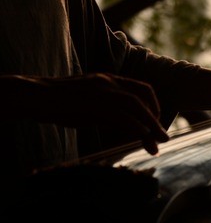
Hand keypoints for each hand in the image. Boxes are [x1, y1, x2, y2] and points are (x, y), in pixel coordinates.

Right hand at [36, 73, 168, 154]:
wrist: (36, 95)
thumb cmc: (59, 101)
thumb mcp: (88, 99)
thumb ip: (106, 107)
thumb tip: (122, 122)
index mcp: (109, 79)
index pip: (141, 88)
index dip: (153, 104)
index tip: (156, 120)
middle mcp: (110, 83)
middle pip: (144, 98)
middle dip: (156, 118)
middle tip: (163, 136)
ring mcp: (103, 92)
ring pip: (137, 108)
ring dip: (151, 126)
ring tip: (159, 143)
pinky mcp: (96, 104)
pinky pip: (124, 117)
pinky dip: (137, 128)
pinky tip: (144, 139)